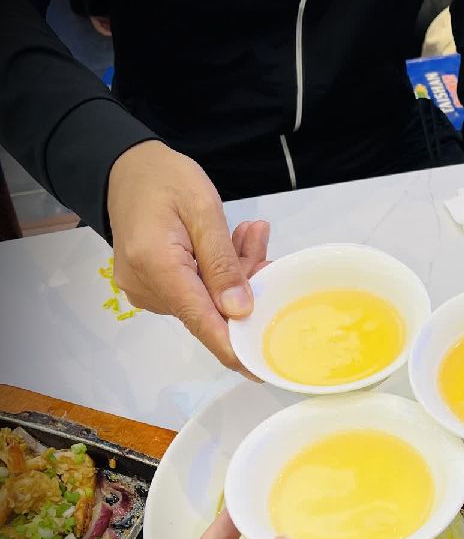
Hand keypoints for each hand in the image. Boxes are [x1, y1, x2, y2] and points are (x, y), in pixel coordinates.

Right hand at [107, 141, 269, 374]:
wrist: (126, 168)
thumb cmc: (164, 179)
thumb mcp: (204, 210)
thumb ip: (223, 263)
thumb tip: (240, 312)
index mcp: (158, 268)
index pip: (202, 323)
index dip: (234, 349)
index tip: (261, 370)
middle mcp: (147, 288)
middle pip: (210, 308)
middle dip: (245, 284)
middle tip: (262, 243)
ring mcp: (146, 290)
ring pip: (207, 297)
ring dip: (234, 272)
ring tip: (249, 233)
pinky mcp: (151, 286)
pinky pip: (195, 288)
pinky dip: (218, 271)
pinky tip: (233, 242)